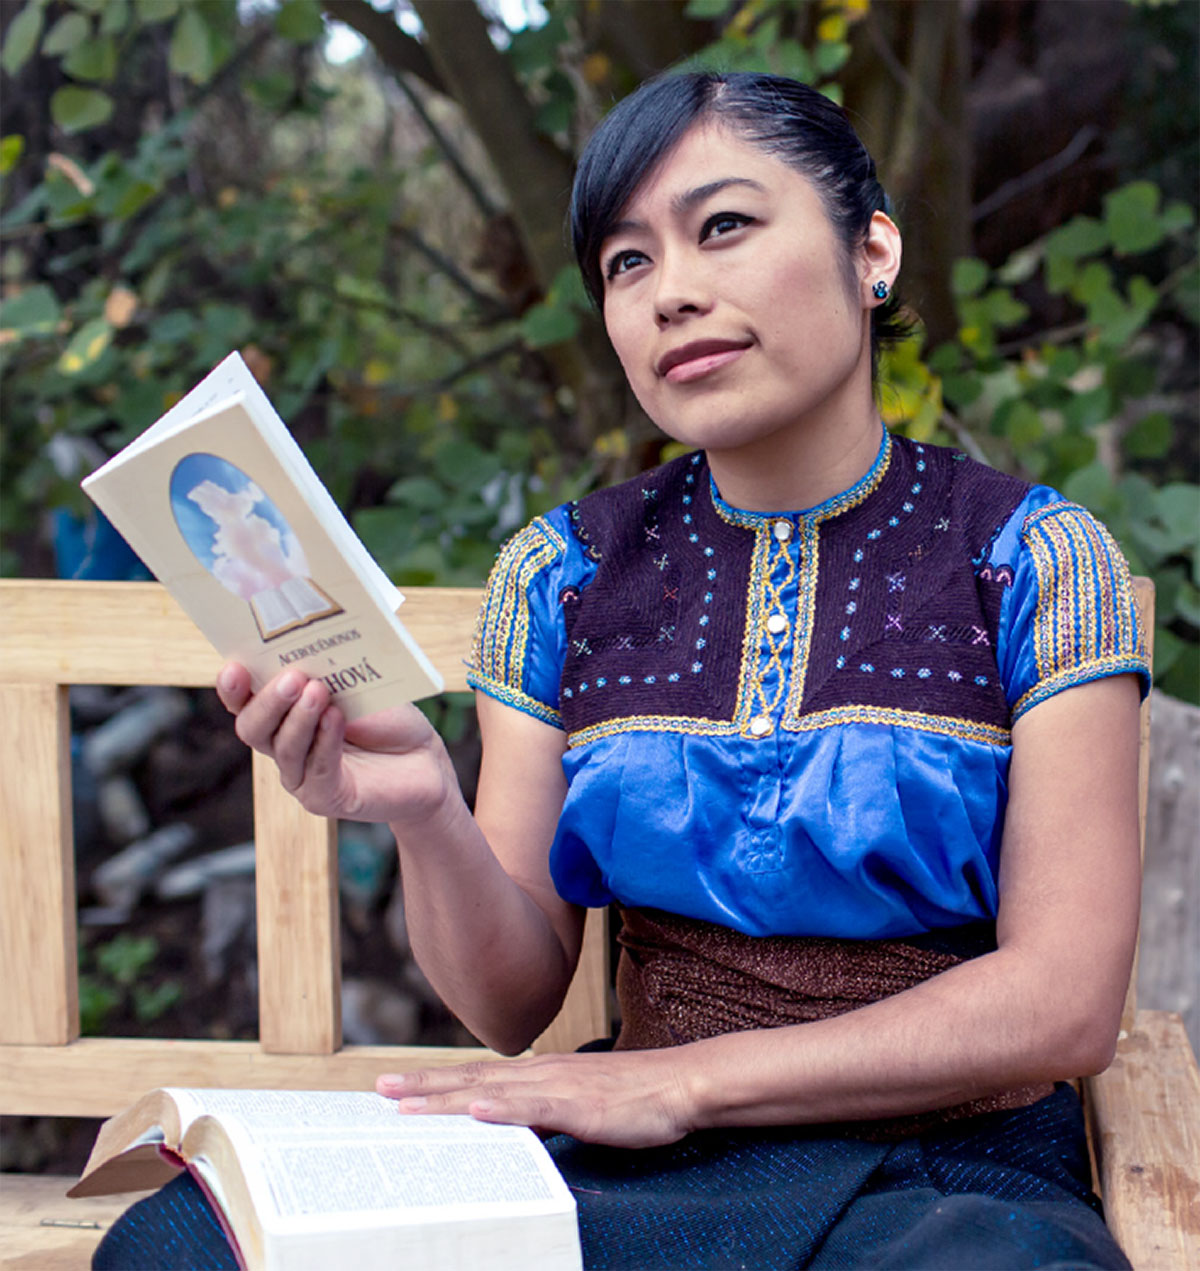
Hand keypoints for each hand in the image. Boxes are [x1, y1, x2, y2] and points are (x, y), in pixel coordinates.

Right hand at [216, 662, 456, 825]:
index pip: (243, 703)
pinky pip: (317, 771)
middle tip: (293, 678)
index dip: (233, 688)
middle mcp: (284, 746)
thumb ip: (327, 674)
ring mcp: (301, 776)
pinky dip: (324, 743)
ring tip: (318, 691)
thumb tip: (305, 647)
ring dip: (299, 719)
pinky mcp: (327, 798)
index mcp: (283, 715)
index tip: (235, 666)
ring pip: (283, 749)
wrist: (426, 760)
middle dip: (268, 701)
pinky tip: (335, 719)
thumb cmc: (388, 719)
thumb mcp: (357, 686)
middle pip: (252, 728)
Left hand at [376, 1050, 697, 1148]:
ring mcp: (558, 1087)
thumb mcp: (577, 1107)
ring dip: (447, 1098)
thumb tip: (506, 1128)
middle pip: (471, 1081)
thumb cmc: (634, 1097)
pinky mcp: (580, 1106)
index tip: (396, 1090)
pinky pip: (536, 1108)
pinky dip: (504, 1110)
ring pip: (492, 1093)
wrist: (680, 1084)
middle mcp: (540, 1074)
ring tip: (406, 1105)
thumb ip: (540, 1114)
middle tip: (378, 1091)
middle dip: (424, 1088)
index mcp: (539, 1075)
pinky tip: (478, 1113)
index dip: (436, 1084)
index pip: (477, 1080)